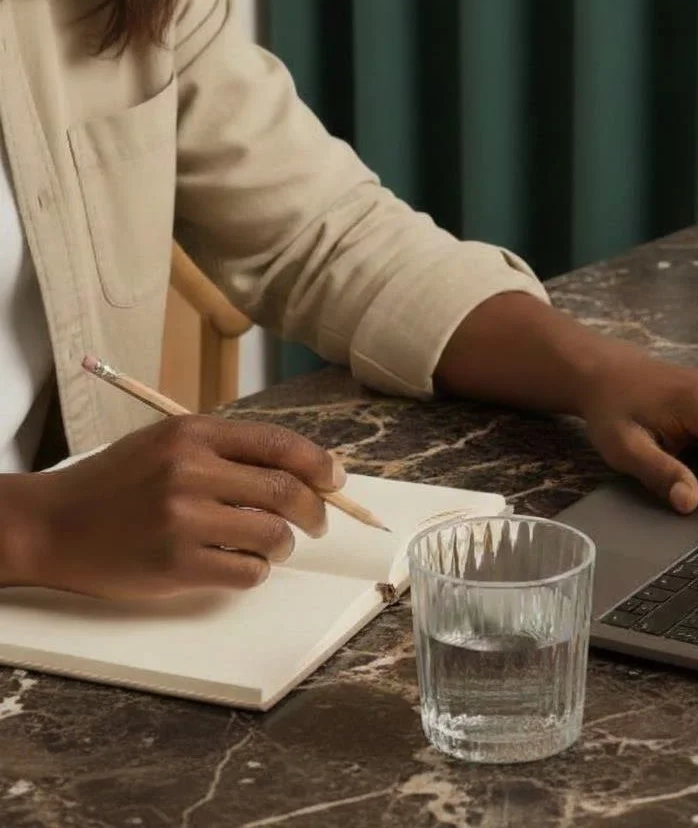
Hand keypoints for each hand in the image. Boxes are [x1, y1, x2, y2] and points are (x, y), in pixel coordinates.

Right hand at [0, 416, 343, 598]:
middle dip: (314, 510)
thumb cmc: (119, 483)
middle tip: (317, 522)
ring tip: (273, 546)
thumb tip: (304, 472)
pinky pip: (248, 572)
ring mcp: (182, 520)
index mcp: (193, 434)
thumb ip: (229, 452)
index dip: (318, 464)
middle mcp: (190, 471)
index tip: (335, 480)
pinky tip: (241, 564)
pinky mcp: (176, 565)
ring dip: (284, 545)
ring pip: (273, 535)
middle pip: (285, 491)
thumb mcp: (169, 444)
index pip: (279, 444)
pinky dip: (256, 571)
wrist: (53, 525)